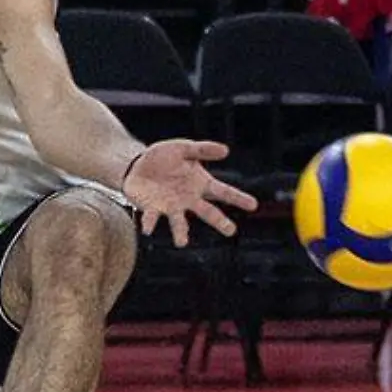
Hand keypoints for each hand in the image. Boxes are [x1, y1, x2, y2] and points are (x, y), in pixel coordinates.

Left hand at [120, 140, 258, 246]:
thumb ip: (202, 149)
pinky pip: (151, 217)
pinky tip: (147, 230)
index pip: (223, 192)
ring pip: (179, 222)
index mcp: (200, 184)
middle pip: (207, 212)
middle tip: (231, 230)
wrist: (137, 166)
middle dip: (219, 221)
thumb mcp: (183, 148)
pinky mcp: (152, 209)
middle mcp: (189, 199)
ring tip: (182, 243)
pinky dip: (149, 223)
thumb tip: (226, 150)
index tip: (253, 205)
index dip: (238, 198)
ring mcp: (171, 207)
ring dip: (180, 232)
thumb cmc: (165, 157)